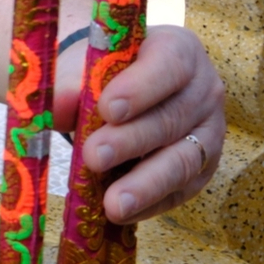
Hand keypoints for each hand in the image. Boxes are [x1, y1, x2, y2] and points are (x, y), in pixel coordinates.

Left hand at [53, 24, 225, 222]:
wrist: (122, 88)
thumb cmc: (104, 70)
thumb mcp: (86, 65)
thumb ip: (71, 82)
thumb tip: (55, 106)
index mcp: (178, 50)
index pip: (167, 65)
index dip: (139, 88)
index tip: (107, 108)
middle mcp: (203, 89)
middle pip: (171, 118)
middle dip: (131, 141)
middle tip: (94, 157)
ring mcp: (208, 131)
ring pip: (182, 160)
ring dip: (146, 184)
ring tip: (113, 204)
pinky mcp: (202, 168)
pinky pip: (181, 190)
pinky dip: (151, 204)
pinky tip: (122, 214)